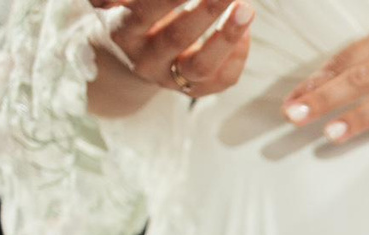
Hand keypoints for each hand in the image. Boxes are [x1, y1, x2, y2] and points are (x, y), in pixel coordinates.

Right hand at [89, 0, 252, 110]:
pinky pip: (223, 78)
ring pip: (202, 66)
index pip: (144, 13)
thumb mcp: (123, 1)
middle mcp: (145, 59)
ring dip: (227, 36)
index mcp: (123, 30)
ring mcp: (171, 79)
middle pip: (177, 38)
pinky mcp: (196, 91)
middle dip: (206, 11)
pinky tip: (244, 30)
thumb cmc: (133, 11)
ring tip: (246, 8)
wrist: (130, 54)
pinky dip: (238, 53)